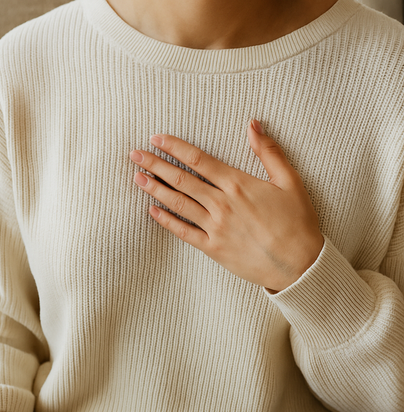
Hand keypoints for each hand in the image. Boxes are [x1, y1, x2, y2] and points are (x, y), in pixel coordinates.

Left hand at [129, 120, 323, 292]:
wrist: (299, 264)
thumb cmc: (298, 222)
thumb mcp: (290, 181)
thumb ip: (269, 152)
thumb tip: (253, 124)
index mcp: (238, 184)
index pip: (199, 160)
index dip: (175, 147)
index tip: (156, 138)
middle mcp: (222, 204)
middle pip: (182, 180)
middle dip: (156, 165)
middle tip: (134, 155)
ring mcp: (216, 227)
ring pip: (179, 204)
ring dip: (155, 189)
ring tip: (137, 177)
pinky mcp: (214, 248)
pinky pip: (184, 233)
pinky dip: (167, 221)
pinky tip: (152, 211)